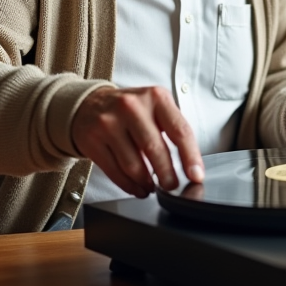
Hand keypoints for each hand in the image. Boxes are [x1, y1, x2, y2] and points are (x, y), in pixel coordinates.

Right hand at [71, 85, 203, 197]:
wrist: (89, 104)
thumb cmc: (131, 109)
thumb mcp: (155, 106)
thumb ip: (172, 128)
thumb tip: (189, 164)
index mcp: (155, 97)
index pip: (179, 130)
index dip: (190, 156)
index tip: (196, 175)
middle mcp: (131, 107)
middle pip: (155, 148)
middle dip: (167, 174)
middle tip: (172, 186)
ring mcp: (109, 123)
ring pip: (133, 164)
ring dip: (146, 182)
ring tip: (152, 187)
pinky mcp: (93, 140)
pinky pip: (114, 171)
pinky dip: (129, 185)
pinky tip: (137, 188)